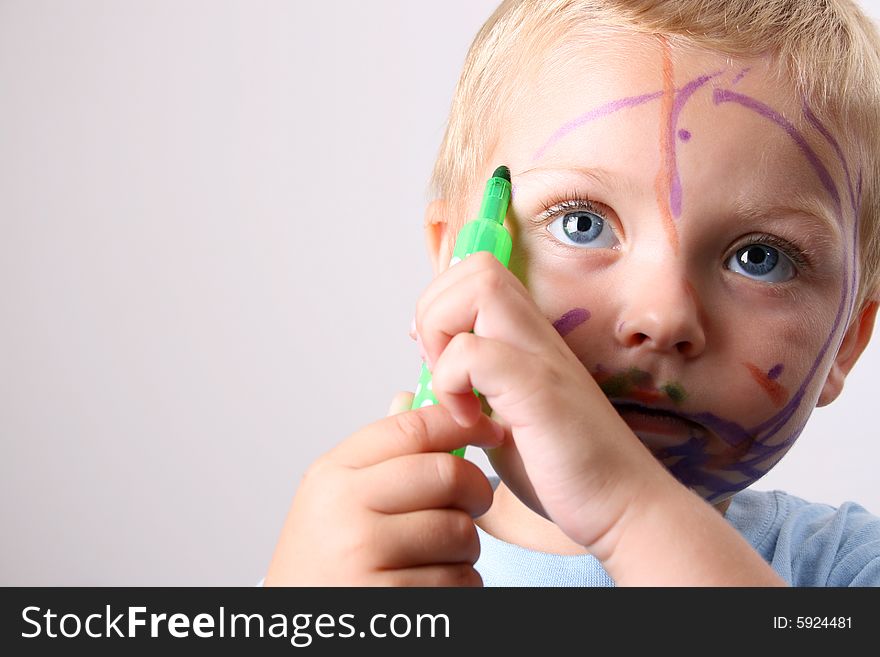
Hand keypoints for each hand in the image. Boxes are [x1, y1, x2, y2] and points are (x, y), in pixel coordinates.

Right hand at [263, 392, 503, 585]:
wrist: (299, 626)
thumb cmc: (324, 558)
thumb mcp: (334, 497)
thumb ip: (378, 452)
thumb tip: (411, 395)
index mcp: (334, 474)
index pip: (411, 428)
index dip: (462, 422)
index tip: (491, 428)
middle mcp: (344, 509)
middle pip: (447, 475)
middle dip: (476, 489)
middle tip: (474, 502)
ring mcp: (364, 556)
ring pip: (460, 532)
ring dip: (467, 547)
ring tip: (442, 554)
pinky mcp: (387, 600)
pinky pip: (458, 581)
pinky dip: (461, 585)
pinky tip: (434, 586)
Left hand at [414, 251, 670, 555]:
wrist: (626, 506)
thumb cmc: (567, 469)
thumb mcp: (505, 421)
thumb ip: (470, 394)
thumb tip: (415, 386)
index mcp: (527, 337)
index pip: (477, 272)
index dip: (441, 305)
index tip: (435, 359)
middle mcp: (537, 335)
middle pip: (475, 265)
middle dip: (435, 310)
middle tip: (440, 369)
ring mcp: (541, 356)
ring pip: (477, 286)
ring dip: (443, 334)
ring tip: (454, 390)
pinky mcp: (539, 389)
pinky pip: (474, 351)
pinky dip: (453, 384)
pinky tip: (471, 422)